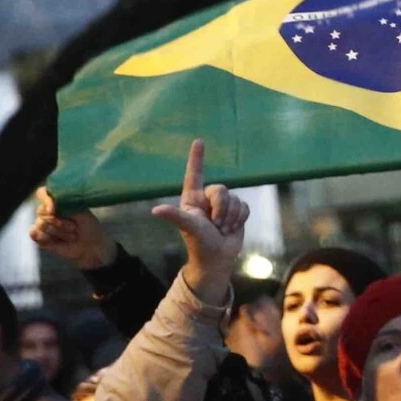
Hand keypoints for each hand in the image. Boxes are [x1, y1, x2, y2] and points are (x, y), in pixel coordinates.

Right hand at [29, 189, 116, 270]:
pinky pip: (35, 234)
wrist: (91, 245)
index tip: (53, 210)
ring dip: (59, 232)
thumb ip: (65, 206)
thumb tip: (49, 210)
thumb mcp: (82, 213)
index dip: (45, 200)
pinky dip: (46, 238)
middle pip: (41, 211)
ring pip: (41, 224)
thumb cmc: (88, 226)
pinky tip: (56, 241)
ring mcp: (42, 224)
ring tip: (71, 235)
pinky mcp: (40, 237)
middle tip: (74, 227)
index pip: (42, 193)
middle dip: (60, 222)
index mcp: (57, 201)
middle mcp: (47, 211)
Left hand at [152, 140, 246, 305]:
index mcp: (192, 198)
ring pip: (234, 198)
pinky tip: (232, 228)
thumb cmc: (198, 243)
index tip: (199, 141)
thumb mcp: (188, 227)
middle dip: (221, 208)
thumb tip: (156, 210)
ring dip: (231, 217)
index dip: (196, 158)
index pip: (194, 174)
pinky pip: (244, 206)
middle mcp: (206, 199)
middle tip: (216, 224)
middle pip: (221, 189)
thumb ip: (175, 215)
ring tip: (222, 229)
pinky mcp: (236, 212)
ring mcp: (222, 205)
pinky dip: (240, 219)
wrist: (217, 258)